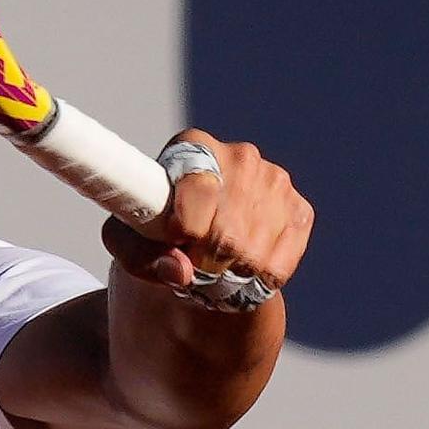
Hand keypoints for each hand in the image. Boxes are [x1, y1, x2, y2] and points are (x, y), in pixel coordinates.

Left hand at [102, 129, 313, 301]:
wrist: (201, 236)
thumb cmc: (156, 233)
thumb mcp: (129, 241)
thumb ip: (140, 255)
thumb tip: (180, 270)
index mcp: (194, 146)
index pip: (199, 190)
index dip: (183, 226)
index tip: (176, 239)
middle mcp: (240, 156)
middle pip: (225, 233)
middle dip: (203, 262)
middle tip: (191, 262)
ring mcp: (275, 182)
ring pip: (252, 256)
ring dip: (228, 276)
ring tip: (212, 267)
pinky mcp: (299, 210)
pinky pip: (277, 267)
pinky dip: (255, 282)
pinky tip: (239, 269)